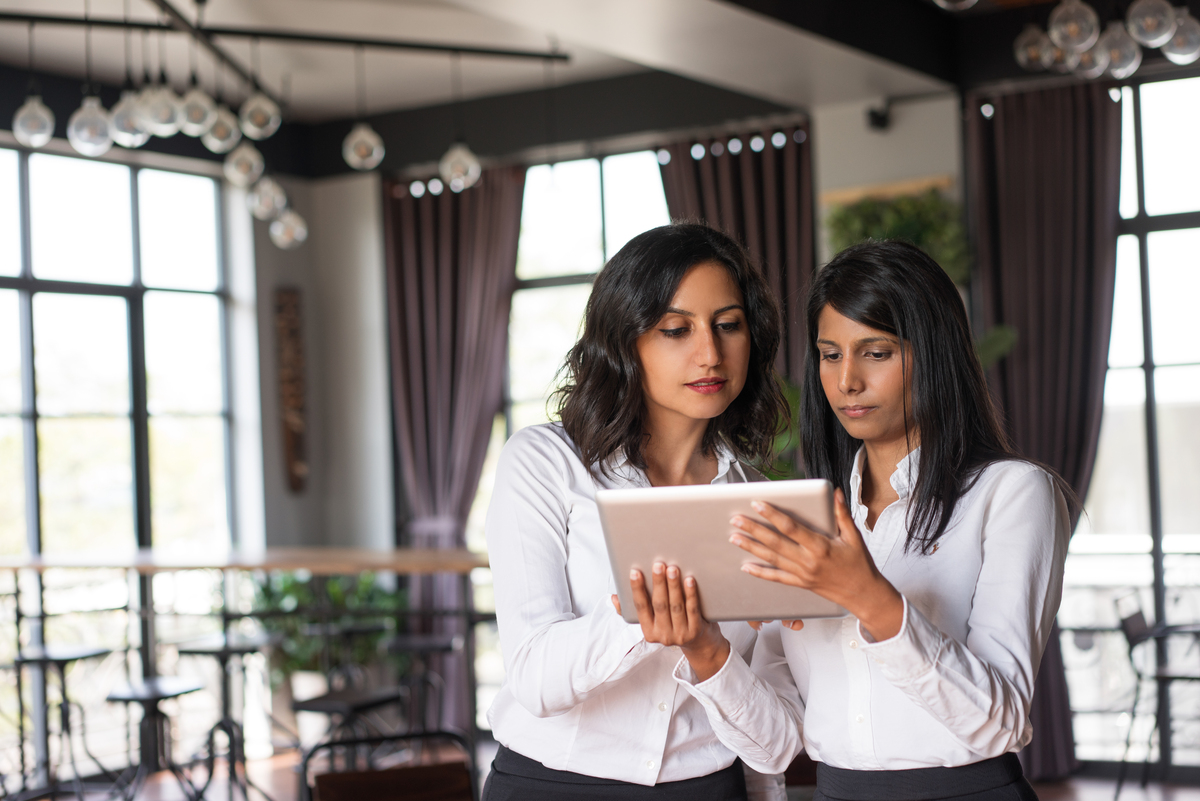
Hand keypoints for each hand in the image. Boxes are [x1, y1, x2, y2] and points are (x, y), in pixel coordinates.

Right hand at [626, 562, 729, 680]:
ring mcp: (680, 634)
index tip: (635, 572)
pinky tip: (689, 580)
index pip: (640, 607)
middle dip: (658, 583)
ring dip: (673, 586)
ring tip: (672, 569)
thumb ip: (630, 610)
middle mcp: (663, 635)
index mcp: (648, 632)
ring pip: (675, 606)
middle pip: (659, 605)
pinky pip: (692, 609)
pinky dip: (690, 594)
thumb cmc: (671, 626)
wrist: (700, 645)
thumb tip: (614, 597)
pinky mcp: (696, 630)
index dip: (636, 589)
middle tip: (658, 565)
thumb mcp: (650, 622)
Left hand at [730, 488, 903, 640]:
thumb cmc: (860, 564)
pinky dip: (760, 573)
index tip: (758, 504)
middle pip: (775, 543)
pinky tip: (746, 566)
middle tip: (736, 520)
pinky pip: (777, 578)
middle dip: (754, 530)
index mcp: (821, 546)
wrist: (864, 594)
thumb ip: (842, 514)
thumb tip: (835, 492)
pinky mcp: (800, 583)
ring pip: (772, 559)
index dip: (773, 515)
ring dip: (751, 548)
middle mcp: (808, 561)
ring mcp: (803, 574)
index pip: (791, 527)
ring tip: (734, 537)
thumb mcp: (854, 536)